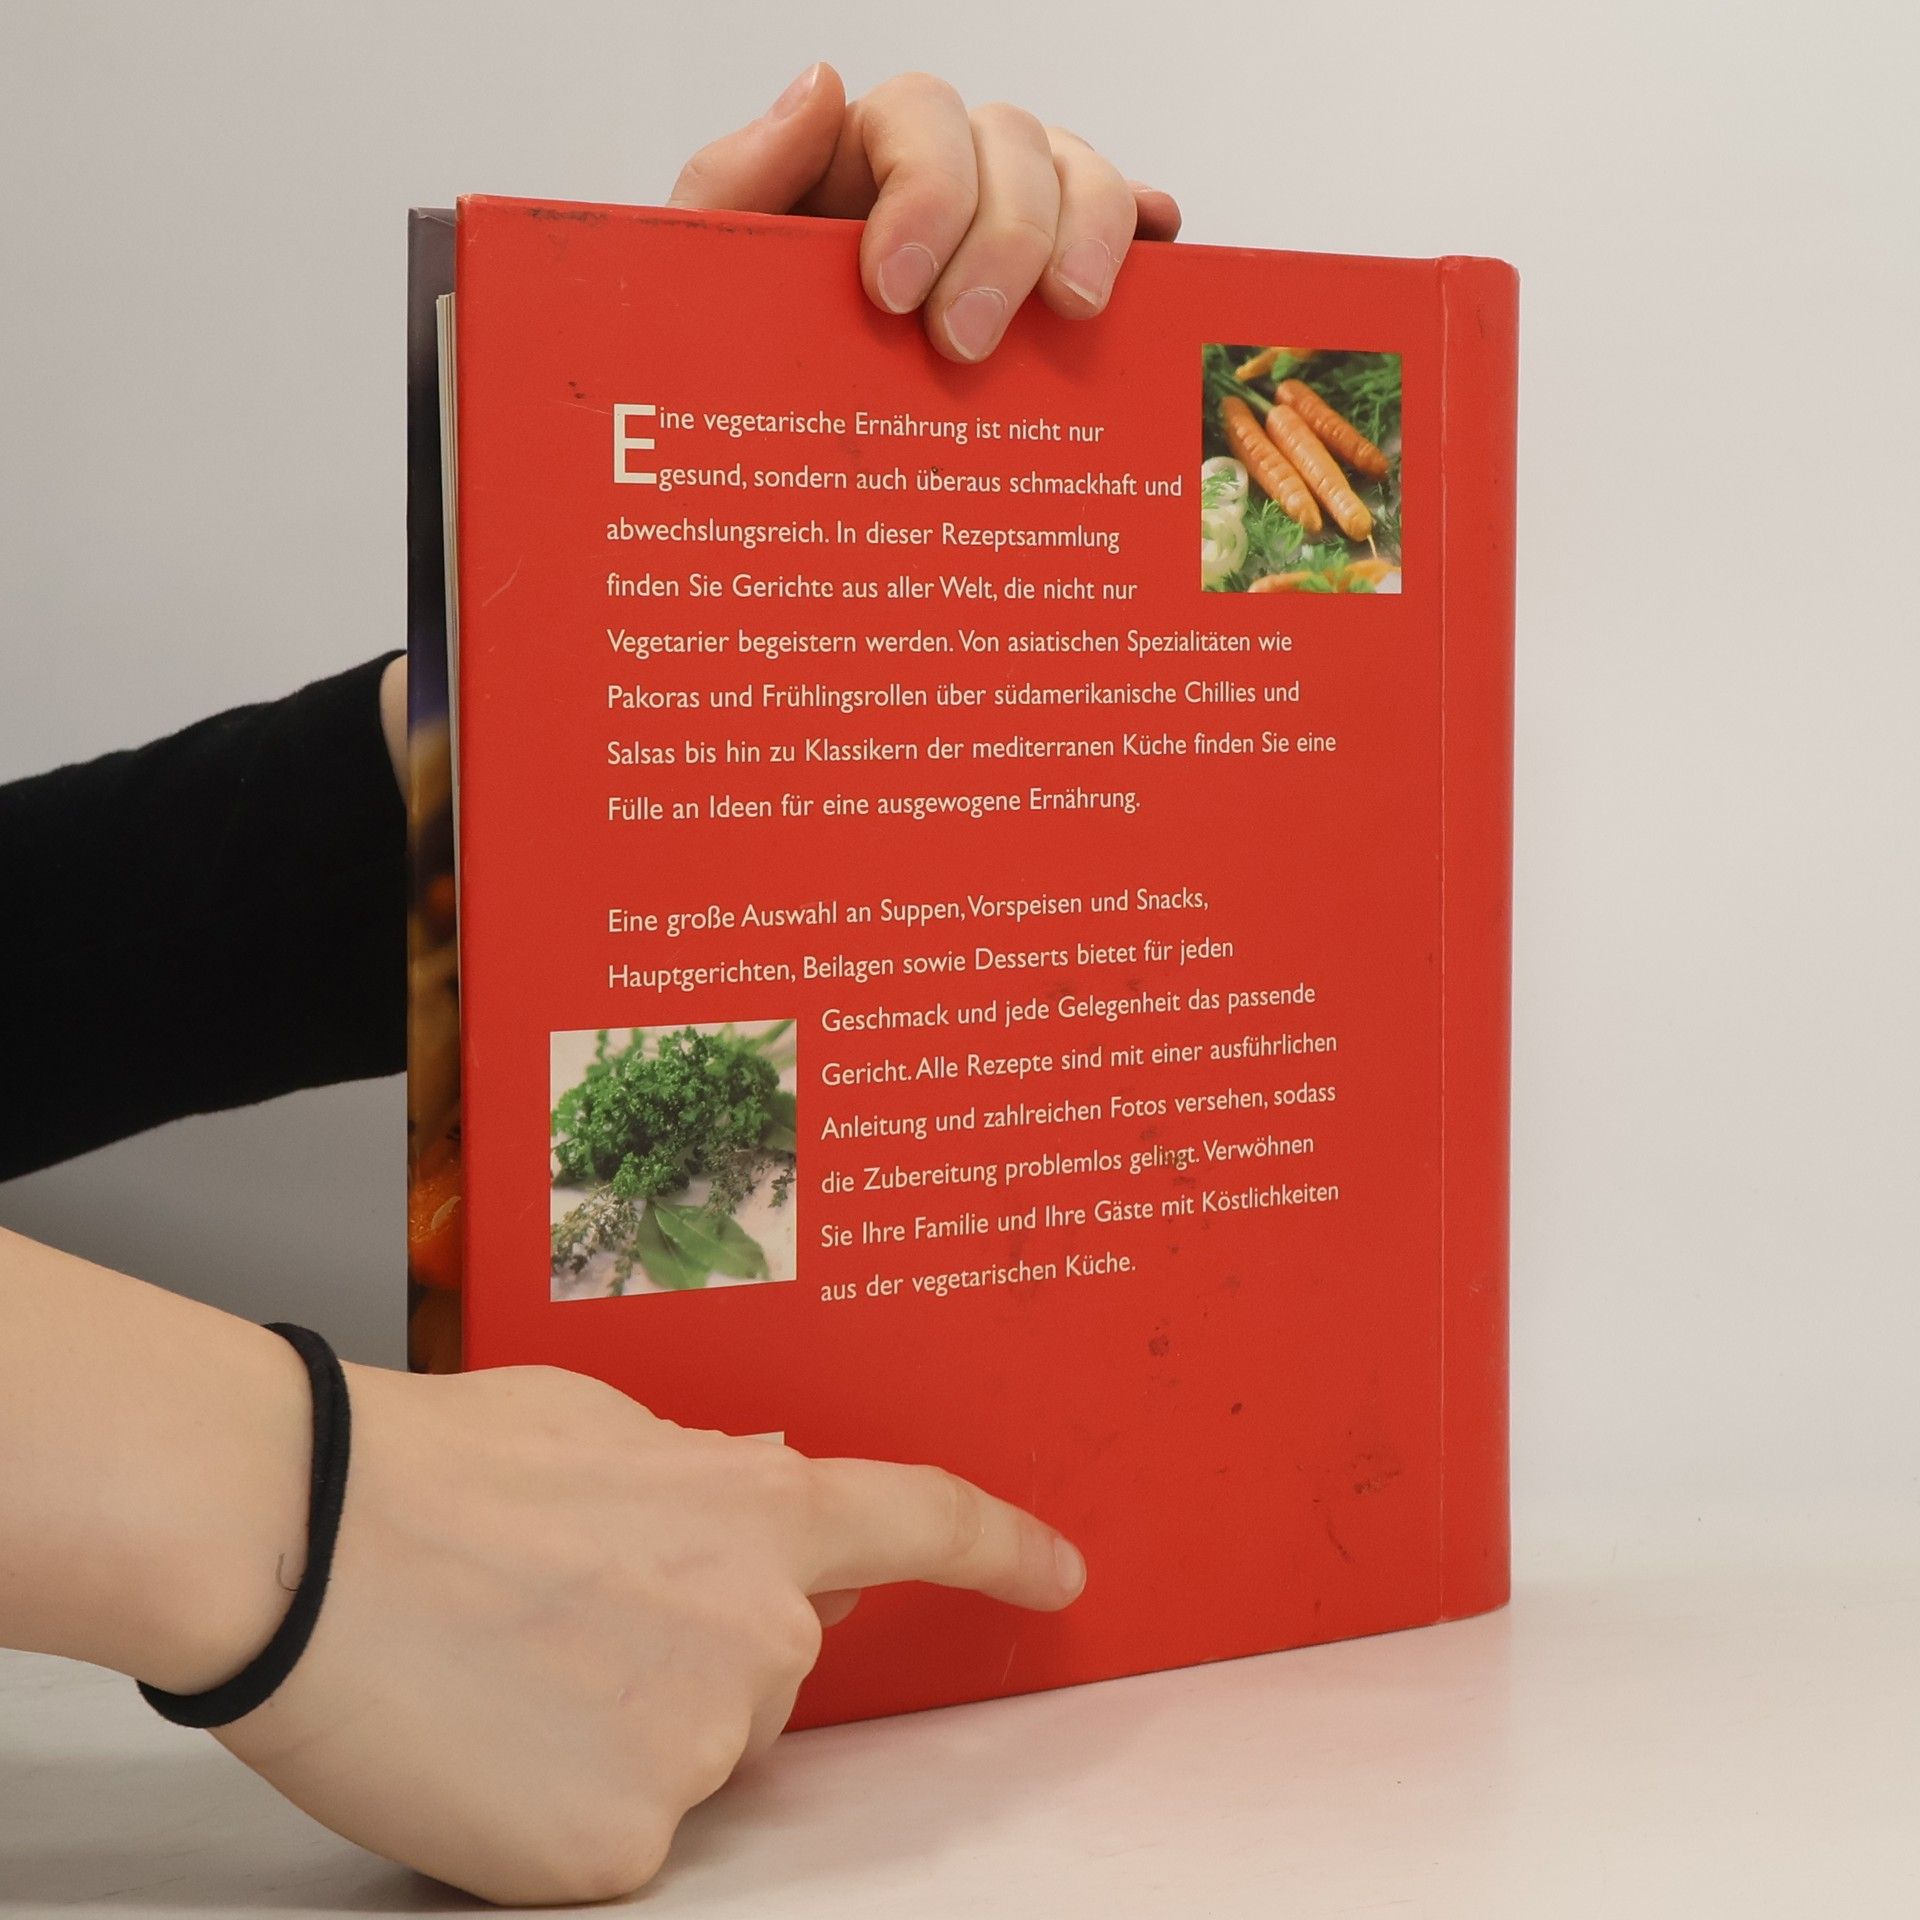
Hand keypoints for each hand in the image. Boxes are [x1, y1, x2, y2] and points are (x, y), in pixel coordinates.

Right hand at [216, 1362, 1084, 1905]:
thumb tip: (763, 1484)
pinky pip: (622, 1837)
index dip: (1003, 1548)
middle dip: (701, 1653)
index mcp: (760, 1511)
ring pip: (695, 1758)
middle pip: (777, 1672)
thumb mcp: (601, 1427)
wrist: (300, 1546)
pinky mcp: (622, 1851)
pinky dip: (561, 1805)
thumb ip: (707, 1473)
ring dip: (627, 1730)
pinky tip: (488, 1744)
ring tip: (507, 1669)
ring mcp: (699, 1749)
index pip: (922, 1524)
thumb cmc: (433, 1467)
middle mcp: (761, 1634)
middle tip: (567, 1619)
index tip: (1061, 1573)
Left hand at [668, 62, 1180, 361]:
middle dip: (1002, 240)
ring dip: (1088, 234)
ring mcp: (1009, 227)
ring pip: (1079, 176)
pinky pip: (1124, 230)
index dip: (926, 193)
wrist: (754, 467)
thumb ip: (733, 182)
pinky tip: (1162, 260)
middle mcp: (945, 178)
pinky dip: (1147, 235)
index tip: (891, 295)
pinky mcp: (1056, 287)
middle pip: (1014, 144)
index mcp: (858, 162)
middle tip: (964, 344)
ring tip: (1072, 317)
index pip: (922, 119)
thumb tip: (821, 82)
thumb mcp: (697, 280)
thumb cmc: (727, 366)